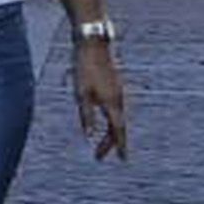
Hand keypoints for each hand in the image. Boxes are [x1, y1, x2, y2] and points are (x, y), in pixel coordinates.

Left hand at [70, 44, 134, 161]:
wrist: (93, 44)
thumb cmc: (85, 69)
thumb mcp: (81, 95)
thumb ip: (86, 116)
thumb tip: (89, 135)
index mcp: (112, 103)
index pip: (118, 130)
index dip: (119, 146)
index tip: (123, 160)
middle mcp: (119, 99)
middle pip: (118, 126)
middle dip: (110, 143)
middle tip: (98, 157)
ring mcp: (118, 91)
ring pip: (117, 118)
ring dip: (110, 132)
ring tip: (101, 144)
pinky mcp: (115, 85)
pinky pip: (116, 109)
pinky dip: (111, 120)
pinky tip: (105, 122)